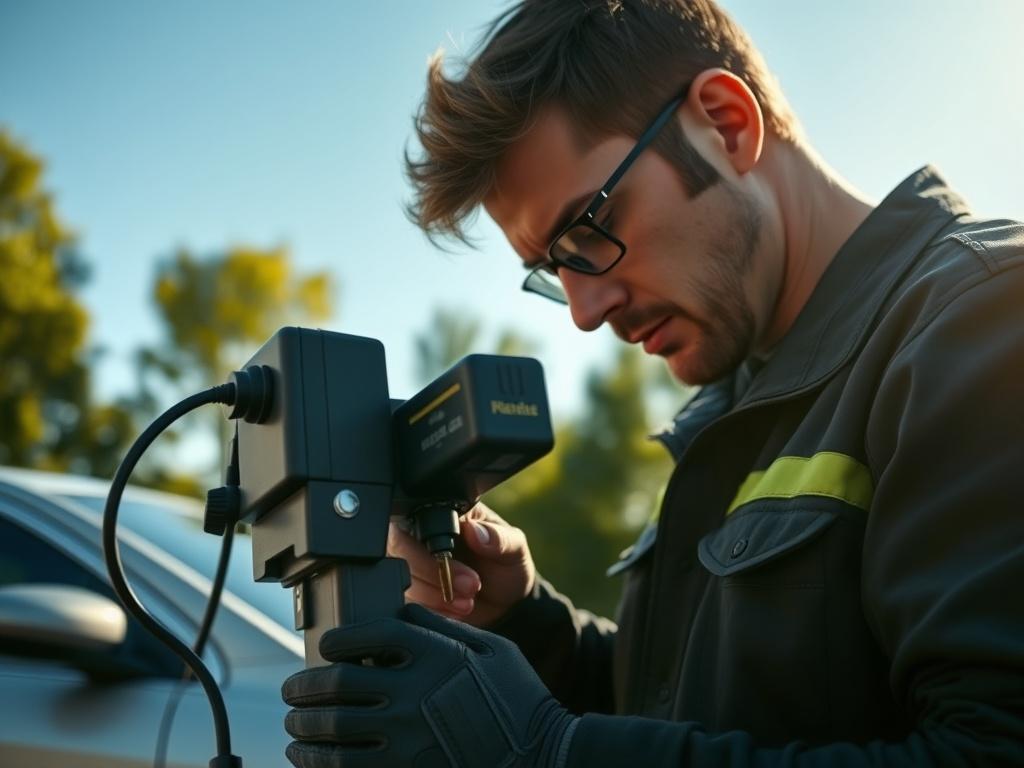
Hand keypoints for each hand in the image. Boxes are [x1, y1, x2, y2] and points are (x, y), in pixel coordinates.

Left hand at [282, 603, 577, 767]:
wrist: (543, 757)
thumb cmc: (518, 699)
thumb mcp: (491, 648)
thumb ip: (443, 628)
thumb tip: (400, 610)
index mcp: (434, 653)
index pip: (366, 635)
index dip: (336, 639)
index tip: (325, 647)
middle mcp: (413, 691)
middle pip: (338, 681)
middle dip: (305, 685)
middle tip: (293, 688)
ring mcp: (406, 736)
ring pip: (333, 727)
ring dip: (304, 725)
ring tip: (294, 724)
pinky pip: (345, 766)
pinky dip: (318, 761)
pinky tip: (308, 757)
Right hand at [388, 502, 535, 626]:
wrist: (506, 605)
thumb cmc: (507, 565)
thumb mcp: (514, 547)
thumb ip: (499, 537)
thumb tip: (474, 530)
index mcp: (444, 512)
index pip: (420, 516)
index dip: (434, 540)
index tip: (461, 562)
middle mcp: (420, 534)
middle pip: (400, 546)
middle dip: (432, 571)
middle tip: (471, 586)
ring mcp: (411, 563)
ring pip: (400, 575)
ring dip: (433, 594)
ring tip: (467, 602)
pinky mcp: (410, 591)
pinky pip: (404, 600)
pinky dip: (431, 609)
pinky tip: (455, 610)